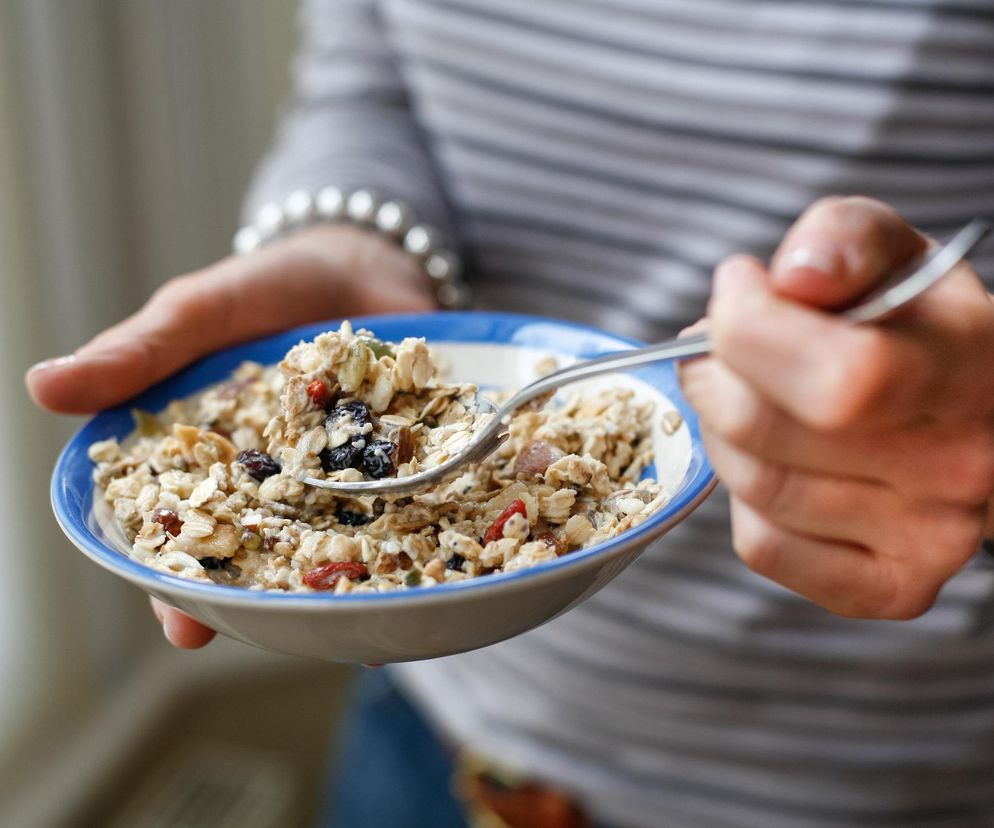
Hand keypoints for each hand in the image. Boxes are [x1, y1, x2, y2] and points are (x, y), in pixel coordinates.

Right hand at [27, 225, 435, 646]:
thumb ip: (139, 354)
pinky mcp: (406, 456)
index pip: (190, 532)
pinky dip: (417, 528)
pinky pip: (410, 501)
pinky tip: (420, 564)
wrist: (363, 257)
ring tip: (354, 617)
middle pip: (267, 553)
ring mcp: (349, 472)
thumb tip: (41, 385)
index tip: (183, 625)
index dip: (181, 581)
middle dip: (267, 597)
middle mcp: (283, 480)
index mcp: (220, 459)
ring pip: (340, 541)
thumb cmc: (266, 288)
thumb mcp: (199, 314)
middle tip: (275, 634)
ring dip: (344, 578)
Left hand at [680, 197, 993, 618]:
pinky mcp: (889, 589)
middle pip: (764, 429)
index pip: (838, 378)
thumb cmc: (917, 328)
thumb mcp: (894, 253)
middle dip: (711, 373)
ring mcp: (929, 540)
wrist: (977, 411)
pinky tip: (770, 458)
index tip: (736, 289)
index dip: (749, 327)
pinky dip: (741, 498)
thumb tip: (794, 277)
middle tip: (714, 349)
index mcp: (968, 371)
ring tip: (741, 395)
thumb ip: (844, 239)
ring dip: (719, 430)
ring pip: (755, 486)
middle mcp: (957, 468)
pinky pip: (763, 546)